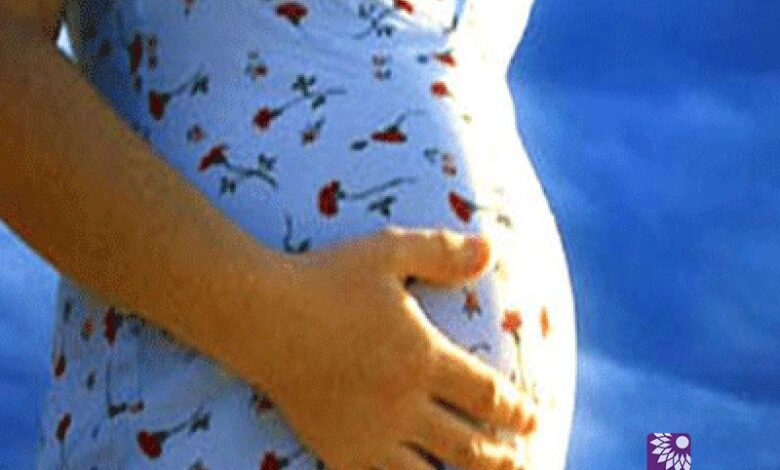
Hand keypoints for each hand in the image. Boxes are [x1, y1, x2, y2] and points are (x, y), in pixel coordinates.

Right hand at [257, 226, 536, 469]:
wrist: (261, 316)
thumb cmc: (327, 279)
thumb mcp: (388, 251)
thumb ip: (442, 252)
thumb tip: (492, 249)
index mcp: (423, 357)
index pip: (487, 394)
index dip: (517, 411)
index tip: (534, 418)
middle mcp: (404, 402)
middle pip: (469, 445)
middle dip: (502, 456)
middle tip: (520, 459)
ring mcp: (371, 432)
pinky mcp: (338, 449)